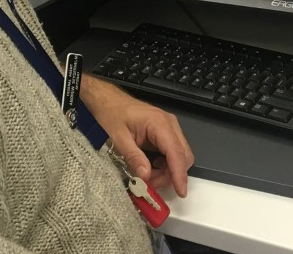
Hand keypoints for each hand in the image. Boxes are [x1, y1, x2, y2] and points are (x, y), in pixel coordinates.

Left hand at [81, 75, 194, 196]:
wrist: (109, 101)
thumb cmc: (112, 114)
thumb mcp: (118, 138)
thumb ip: (133, 157)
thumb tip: (146, 177)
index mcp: (159, 123)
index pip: (176, 152)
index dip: (179, 174)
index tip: (181, 192)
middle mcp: (170, 124)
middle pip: (183, 156)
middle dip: (171, 175)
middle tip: (150, 185)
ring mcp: (169, 128)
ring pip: (179, 156)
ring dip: (167, 171)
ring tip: (147, 177)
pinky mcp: (165, 132)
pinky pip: (172, 152)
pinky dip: (165, 165)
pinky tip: (150, 168)